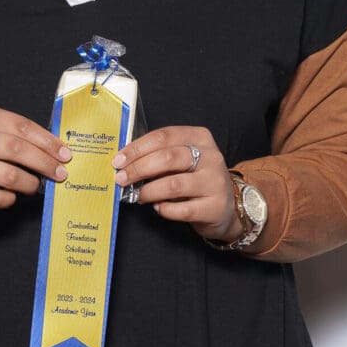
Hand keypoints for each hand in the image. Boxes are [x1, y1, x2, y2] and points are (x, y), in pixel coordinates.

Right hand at [0, 106, 70, 214]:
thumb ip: (18, 136)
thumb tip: (56, 150)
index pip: (22, 126)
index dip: (47, 141)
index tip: (64, 153)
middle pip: (17, 149)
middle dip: (44, 163)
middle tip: (60, 173)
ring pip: (10, 175)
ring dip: (30, 183)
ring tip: (35, 185)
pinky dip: (11, 198)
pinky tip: (11, 195)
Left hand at [111, 126, 239, 243]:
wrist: (227, 207)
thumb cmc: (196, 178)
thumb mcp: (183, 159)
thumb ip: (159, 155)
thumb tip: (125, 161)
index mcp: (200, 137)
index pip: (164, 136)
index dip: (137, 148)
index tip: (119, 159)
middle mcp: (211, 157)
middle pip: (167, 157)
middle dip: (138, 168)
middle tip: (121, 178)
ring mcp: (215, 182)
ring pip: (173, 184)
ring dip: (148, 191)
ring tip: (138, 195)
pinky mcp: (214, 207)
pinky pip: (181, 209)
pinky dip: (164, 209)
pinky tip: (158, 207)